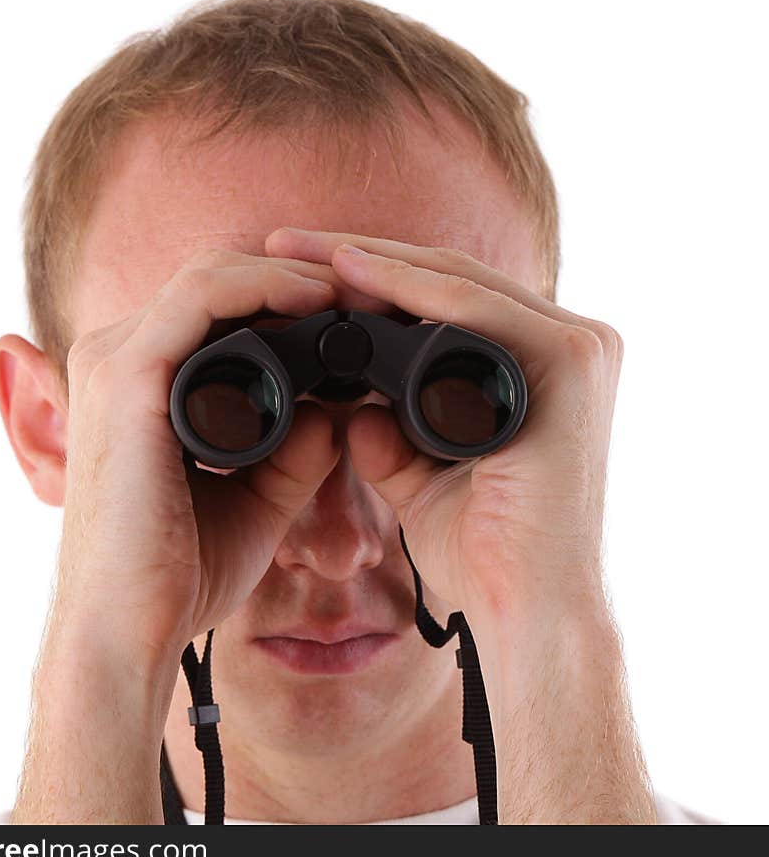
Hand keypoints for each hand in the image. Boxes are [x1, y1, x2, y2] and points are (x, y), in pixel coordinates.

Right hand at [13, 254, 341, 822]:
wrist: (127, 632)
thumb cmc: (180, 571)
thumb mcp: (257, 496)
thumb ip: (297, 450)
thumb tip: (341, 410)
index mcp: (143, 381)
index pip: (217, 306)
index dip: (287, 296)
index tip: (356, 313)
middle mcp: (120, 356)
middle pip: (218, 279)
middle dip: (297, 275)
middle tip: (367, 294)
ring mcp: (116, 360)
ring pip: (212, 273)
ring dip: (290, 272)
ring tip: (354, 293)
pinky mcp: (127, 376)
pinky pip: (202, 296)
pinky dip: (265, 285)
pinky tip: (318, 300)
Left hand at [266, 227, 654, 822]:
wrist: (528, 613)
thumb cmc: (482, 555)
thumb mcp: (424, 478)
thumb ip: (392, 439)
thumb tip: (350, 413)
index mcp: (537, 365)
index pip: (443, 300)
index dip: (368, 280)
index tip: (293, 273)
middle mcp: (567, 344)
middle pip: (446, 279)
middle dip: (356, 257)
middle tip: (278, 243)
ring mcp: (579, 346)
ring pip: (455, 280)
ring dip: (370, 259)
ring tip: (293, 249)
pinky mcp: (572, 358)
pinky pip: (474, 307)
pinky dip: (408, 285)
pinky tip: (346, 271)